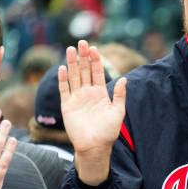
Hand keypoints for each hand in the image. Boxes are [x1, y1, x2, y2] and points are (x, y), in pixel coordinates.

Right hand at [59, 40, 126, 184]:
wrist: (95, 146)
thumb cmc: (108, 131)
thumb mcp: (118, 112)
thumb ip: (120, 95)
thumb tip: (124, 78)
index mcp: (100, 93)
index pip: (98, 72)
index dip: (96, 60)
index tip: (94, 48)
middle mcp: (88, 93)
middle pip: (85, 70)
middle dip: (83, 57)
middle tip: (81, 42)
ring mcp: (77, 98)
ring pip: (74, 77)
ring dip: (72, 63)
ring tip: (70, 49)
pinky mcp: (67, 105)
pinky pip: (64, 90)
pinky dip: (63, 79)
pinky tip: (63, 68)